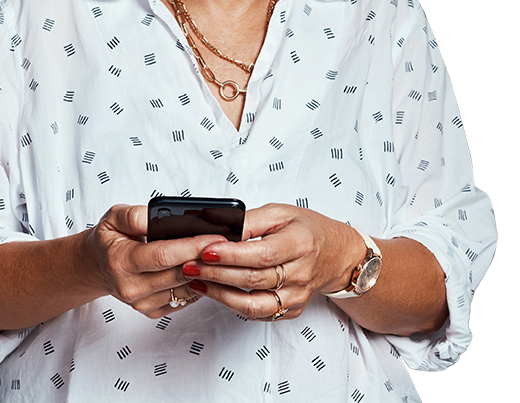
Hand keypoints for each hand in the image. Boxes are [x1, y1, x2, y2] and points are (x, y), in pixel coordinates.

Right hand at [79, 204, 224, 318]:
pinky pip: (182, 299)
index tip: (216, 237)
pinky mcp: (150, 311)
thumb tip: (158, 215)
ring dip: (207, 273)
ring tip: (224, 255)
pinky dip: (198, 285)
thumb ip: (136, 215)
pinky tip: (207, 269)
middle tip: (230, 244)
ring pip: (185, 289)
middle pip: (179, 273)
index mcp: (121, 262)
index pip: (164, 255)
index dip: (192, 246)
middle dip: (207, 258)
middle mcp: (131, 287)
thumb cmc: (107, 239)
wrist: (94, 266)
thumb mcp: (114, 217)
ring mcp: (141, 303)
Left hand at [182, 203, 364, 321]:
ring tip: (196, 280)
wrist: (337, 255)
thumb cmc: (307, 229)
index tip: (206, 249)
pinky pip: (259, 313)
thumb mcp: (281, 213)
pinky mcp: (291, 311)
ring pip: (253, 304)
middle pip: (253, 279)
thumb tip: (220, 226)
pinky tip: (215, 291)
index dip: (232, 254)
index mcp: (300, 243)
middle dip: (217, 272)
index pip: (262, 254)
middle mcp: (300, 274)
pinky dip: (233, 304)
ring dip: (220, 294)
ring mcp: (296, 296)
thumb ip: (251, 220)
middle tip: (190, 264)